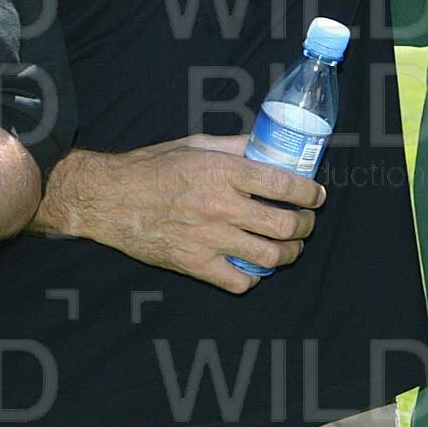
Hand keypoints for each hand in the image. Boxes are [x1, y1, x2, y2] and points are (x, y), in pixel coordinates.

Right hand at [55, 135, 325, 293]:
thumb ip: (234, 146)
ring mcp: (209, 239)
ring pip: (270, 256)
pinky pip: (238, 282)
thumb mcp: (195, 144)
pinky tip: (253, 267)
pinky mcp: (194, 264)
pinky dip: (253, 277)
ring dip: (289, 253)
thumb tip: (265, 145)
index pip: (284, 185)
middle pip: (285, 224)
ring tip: (290, 247)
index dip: (310, 192)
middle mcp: (222, 206)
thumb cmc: (151, 167)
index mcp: (224, 172)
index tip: (317, 195)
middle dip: (306, 225)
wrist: (110, 198)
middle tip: (306, 222)